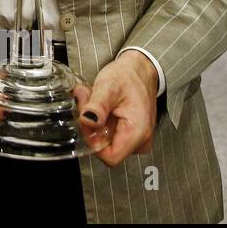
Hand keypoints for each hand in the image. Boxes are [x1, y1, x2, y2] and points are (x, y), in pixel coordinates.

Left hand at [76, 51, 158, 167]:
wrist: (141, 69)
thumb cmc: (128, 76)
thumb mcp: (108, 87)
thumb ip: (97, 106)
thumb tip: (87, 122)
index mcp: (138, 132)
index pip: (110, 157)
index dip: (92, 142)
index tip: (85, 120)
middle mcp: (140, 141)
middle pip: (105, 148)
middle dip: (90, 126)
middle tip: (86, 100)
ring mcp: (136, 139)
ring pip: (104, 141)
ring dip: (93, 122)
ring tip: (92, 98)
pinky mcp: (130, 134)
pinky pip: (109, 135)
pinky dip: (99, 121)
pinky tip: (98, 105)